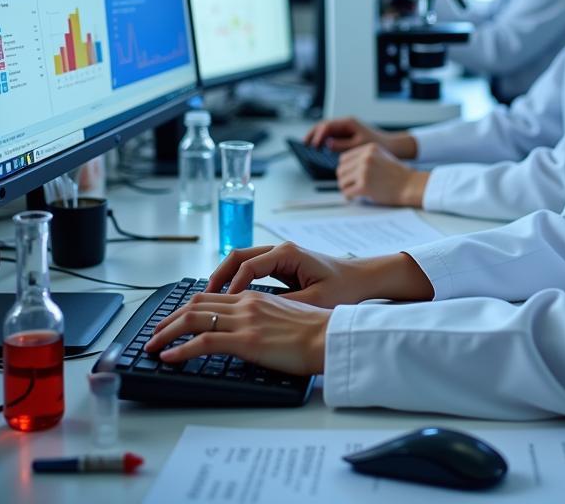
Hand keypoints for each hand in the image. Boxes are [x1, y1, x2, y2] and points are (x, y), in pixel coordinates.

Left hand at [144, 290, 328, 374]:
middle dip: (170, 319)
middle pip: (196, 304)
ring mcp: (244, 320)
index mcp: (255, 297)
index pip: (211, 297)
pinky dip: (180, 349)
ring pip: (193, 318)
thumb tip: (251, 332)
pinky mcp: (245, 340)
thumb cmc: (316, 331)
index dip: (187, 308)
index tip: (174, 320)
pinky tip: (168, 357)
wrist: (330, 336)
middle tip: (155, 333)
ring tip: (152, 346)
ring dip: (167, 332)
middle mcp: (246, 303)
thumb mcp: (285, 317)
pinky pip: (203, 341)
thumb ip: (264, 319)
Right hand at [205, 242, 374, 306]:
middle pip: (238, 256)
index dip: (232, 287)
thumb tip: (254, 315)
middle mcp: (280, 250)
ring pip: (242, 261)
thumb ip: (284, 305)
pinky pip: (251, 270)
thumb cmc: (344, 288)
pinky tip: (228, 301)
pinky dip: (237, 282)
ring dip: (225, 278)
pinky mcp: (281, 266)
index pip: (248, 266)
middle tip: (201, 300)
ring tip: (209, 301)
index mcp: (288, 253)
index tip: (222, 307)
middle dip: (218, 277)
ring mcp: (280, 256)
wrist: (363, 279)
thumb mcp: (314, 300)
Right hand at [305, 115, 416, 158]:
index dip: (319, 135)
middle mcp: (345, 124)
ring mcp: (345, 129)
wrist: (389, 146)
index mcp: (349, 122)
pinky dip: (323, 141)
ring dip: (316, 137)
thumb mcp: (359, 145)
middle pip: (324, 126)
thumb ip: (342, 144)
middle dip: (313, 133)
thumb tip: (327, 144)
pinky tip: (318, 149)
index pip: (328, 125)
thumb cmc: (376, 144)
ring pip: (326, 130)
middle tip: (304, 144)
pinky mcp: (346, 135)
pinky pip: (331, 136)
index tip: (314, 145)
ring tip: (308, 146)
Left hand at [337, 144, 429, 206]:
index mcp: (369, 148)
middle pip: (341, 169)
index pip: (344, 158)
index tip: (348, 176)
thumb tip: (347, 168)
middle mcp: (366, 157)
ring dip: (346, 188)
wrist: (410, 184)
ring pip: (342, 181)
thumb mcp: (382, 157)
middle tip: (349, 185)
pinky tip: (354, 197)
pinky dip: (349, 196)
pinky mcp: (364, 185)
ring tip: (352, 192)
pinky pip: (347, 192)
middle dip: (344, 179)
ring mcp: (364, 171)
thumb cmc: (398, 174)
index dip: (345, 168)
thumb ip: (365, 158)